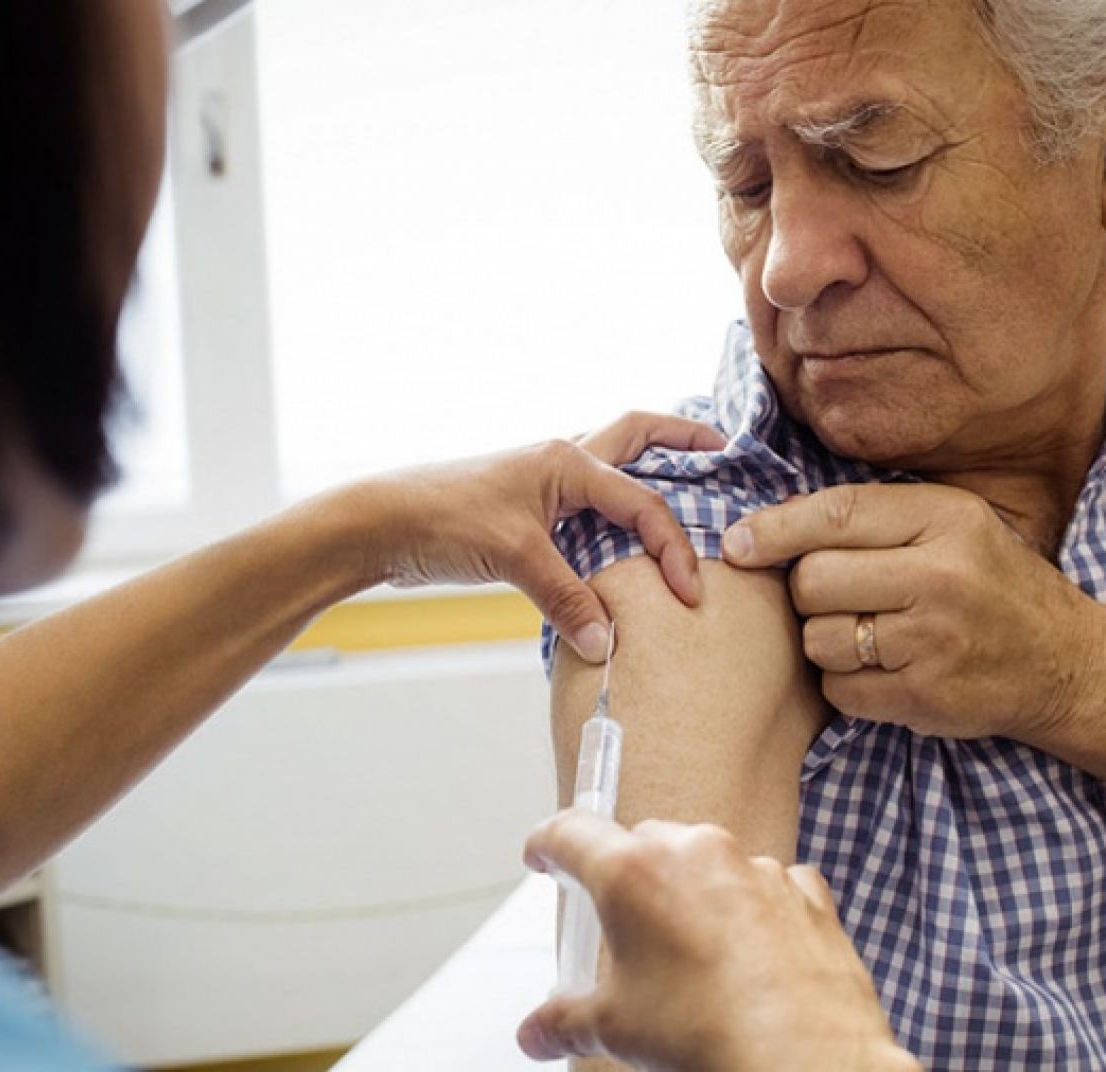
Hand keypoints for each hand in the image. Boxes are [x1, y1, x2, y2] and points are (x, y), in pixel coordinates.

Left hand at [357, 412, 723, 662]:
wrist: (381, 525)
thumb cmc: (442, 520)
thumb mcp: (514, 559)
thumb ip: (567, 600)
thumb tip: (607, 645)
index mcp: (568, 461)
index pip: (643, 503)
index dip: (673, 549)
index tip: (690, 594)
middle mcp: (561, 461)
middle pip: (637, 436)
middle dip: (683, 439)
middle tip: (724, 448)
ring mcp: (544, 483)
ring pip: (612, 466)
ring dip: (650, 471)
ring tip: (691, 482)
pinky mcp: (527, 511)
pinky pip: (587, 506)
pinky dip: (615, 515)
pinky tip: (626, 539)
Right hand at [517, 811, 913, 1071]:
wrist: (804, 1056)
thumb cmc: (708, 1032)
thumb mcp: (615, 1029)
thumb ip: (565, 1021)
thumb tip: (540, 1032)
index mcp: (633, 872)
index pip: (571, 832)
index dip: (548, 843)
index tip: (544, 854)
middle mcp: (695, 852)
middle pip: (643, 843)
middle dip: (628, 877)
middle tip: (623, 927)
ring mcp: (754, 866)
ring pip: (708, 861)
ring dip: (693, 893)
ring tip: (691, 956)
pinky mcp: (803, 891)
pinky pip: (767, 884)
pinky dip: (753, 908)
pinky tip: (750, 955)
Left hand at [720, 484, 1105, 740]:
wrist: (1064, 663)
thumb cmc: (991, 585)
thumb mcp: (951, 526)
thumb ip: (874, 518)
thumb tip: (768, 524)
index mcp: (946, 518)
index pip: (836, 515)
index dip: (774, 529)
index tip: (738, 543)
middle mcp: (941, 576)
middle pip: (813, 580)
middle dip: (809, 591)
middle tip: (842, 597)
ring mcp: (932, 641)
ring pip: (818, 638)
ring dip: (826, 640)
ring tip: (869, 635)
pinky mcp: (924, 697)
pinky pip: (838, 689)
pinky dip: (846, 684)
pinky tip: (883, 671)